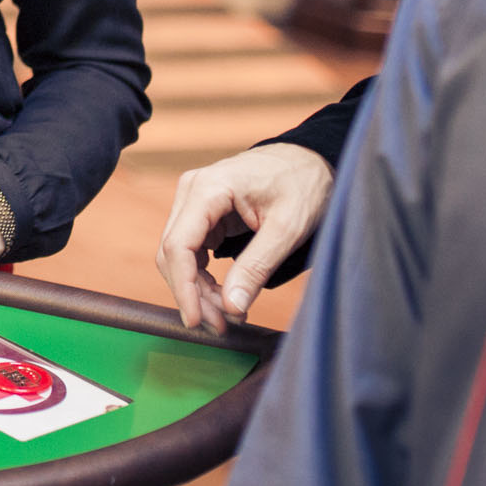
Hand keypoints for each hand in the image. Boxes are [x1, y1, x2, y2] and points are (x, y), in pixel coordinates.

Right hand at [156, 144, 334, 332]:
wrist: (312, 160)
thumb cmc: (304, 184)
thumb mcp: (286, 229)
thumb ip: (256, 267)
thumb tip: (230, 307)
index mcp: (208, 189)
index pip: (178, 245)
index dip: (183, 287)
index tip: (196, 320)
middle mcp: (192, 191)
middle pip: (173, 253)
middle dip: (192, 293)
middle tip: (221, 326)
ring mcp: (195, 201)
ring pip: (180, 255)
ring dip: (198, 289)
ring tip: (228, 315)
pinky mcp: (204, 213)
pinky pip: (193, 251)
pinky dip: (205, 277)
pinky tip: (225, 296)